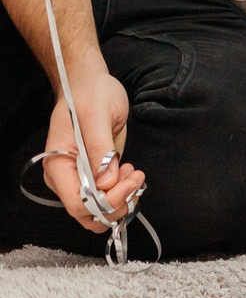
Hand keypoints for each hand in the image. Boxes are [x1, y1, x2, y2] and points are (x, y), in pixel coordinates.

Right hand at [43, 72, 145, 231]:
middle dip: (117, 203)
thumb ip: (101, 148)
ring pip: (99, 209)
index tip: (128, 182)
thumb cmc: (90, 94)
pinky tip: (130, 171)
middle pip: (88, 213)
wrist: (91, 84)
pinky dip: (123, 192)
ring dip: (122, 199)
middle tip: (136, 177)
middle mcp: (66, 178)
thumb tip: (107, 183)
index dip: (105, 202)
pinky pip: (107, 197)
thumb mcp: (97, 114)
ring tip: (134, 173)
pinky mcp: (95, 175)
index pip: (77, 203)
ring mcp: (81, 178)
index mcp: (58, 166)